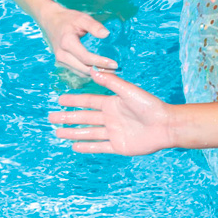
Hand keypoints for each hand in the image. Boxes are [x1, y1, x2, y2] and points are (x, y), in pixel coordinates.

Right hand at [37, 4, 117, 75]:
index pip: (86, 57)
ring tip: (111, 71)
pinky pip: (77, 71)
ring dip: (95, 73)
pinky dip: (89, 72)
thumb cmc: (68, 19)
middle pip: (83, 68)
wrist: (51, 21)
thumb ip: (94, 26)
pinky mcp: (62, 62)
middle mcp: (62, 54)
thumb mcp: (82, 18)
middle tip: (116, 70)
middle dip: (100, 70)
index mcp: (67, 42)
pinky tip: (100, 70)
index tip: (114, 64)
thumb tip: (106, 34)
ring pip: (80, 72)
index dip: (100, 62)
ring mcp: (60, 60)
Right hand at [49, 70, 174, 155]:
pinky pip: (99, 146)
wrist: (166, 126)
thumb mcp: (128, 91)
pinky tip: (74, 147)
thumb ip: (111, 82)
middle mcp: (111, 118)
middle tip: (51, 118)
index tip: (59, 100)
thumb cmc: (150, 106)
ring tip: (57, 133)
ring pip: (88, 133)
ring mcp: (114, 132)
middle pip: (84, 118)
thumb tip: (94, 70)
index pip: (88, 101)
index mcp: (113, 103)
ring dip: (73, 133)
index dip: (74, 101)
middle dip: (68, 118)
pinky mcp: (119, 146)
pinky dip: (87, 147)